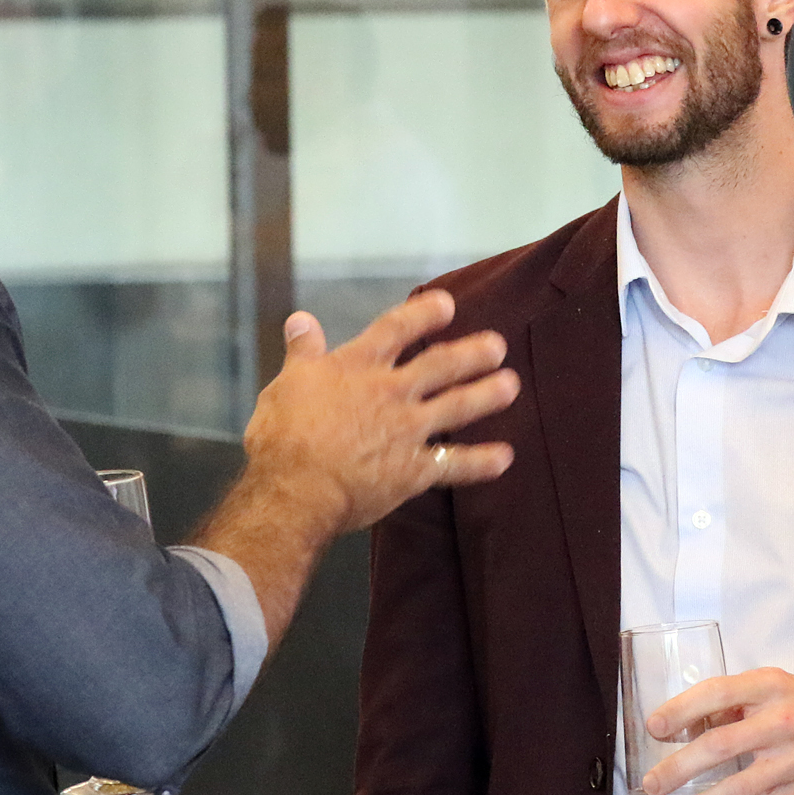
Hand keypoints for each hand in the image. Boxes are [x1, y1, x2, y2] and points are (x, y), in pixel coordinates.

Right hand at [243, 291, 518, 534]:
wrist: (295, 490)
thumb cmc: (283, 437)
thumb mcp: (286, 383)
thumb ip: (302, 351)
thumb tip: (300, 319)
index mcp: (358, 366)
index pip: (396, 329)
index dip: (423, 314)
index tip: (448, 304)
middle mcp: (390, 392)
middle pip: (440, 365)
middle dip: (472, 353)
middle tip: (498, 346)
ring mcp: (407, 430)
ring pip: (456, 407)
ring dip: (486, 395)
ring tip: (511, 385)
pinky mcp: (414, 470)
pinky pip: (455, 464)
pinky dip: (480, 462)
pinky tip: (505, 458)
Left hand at [638, 668, 793, 794]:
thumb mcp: (775, 689)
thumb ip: (733, 702)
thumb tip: (683, 725)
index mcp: (770, 687)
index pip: (718, 693)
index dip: (681, 710)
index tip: (654, 729)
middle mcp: (782, 722)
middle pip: (720, 746)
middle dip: (679, 768)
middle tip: (651, 783)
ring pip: (735, 790)